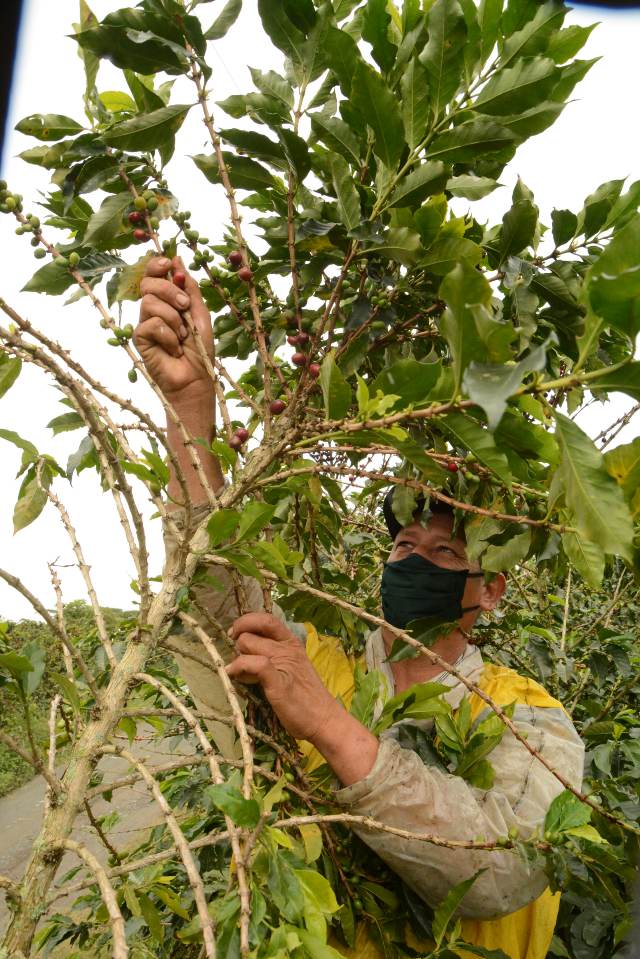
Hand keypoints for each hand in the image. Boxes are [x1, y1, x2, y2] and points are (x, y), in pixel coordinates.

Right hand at [134, 255, 213, 404]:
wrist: (196, 378)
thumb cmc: (199, 349)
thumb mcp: (200, 313)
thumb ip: (189, 287)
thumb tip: (177, 258)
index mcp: (167, 301)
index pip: (154, 275)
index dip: (157, 265)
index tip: (168, 263)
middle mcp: (153, 310)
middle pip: (148, 284)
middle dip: (169, 291)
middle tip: (185, 306)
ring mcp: (144, 323)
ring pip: (149, 302)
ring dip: (173, 318)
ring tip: (183, 335)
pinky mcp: (139, 338)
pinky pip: (151, 324)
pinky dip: (168, 335)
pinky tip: (173, 349)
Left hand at [226, 613, 340, 741]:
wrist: (324, 719)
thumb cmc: (306, 697)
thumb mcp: (292, 666)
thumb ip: (274, 655)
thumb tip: (247, 650)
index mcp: (291, 643)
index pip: (266, 619)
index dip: (246, 622)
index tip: (236, 633)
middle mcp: (287, 648)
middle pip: (251, 631)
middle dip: (238, 644)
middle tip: (241, 661)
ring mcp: (283, 663)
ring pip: (247, 643)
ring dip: (237, 657)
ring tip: (244, 675)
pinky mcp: (277, 681)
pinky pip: (253, 663)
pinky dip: (239, 667)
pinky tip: (234, 675)